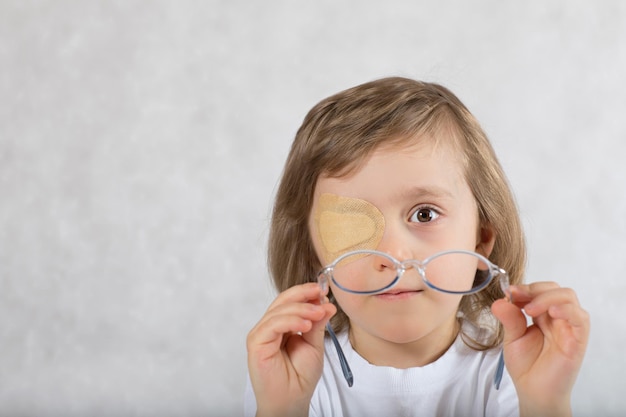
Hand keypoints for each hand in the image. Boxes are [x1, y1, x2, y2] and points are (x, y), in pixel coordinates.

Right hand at [246, 283, 335, 416]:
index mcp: (282, 325)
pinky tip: (306, 325)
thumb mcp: (314, 344)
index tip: (324, 290)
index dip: (306, 293)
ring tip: (319, 313)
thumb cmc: (300, 376)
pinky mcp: (256, 343)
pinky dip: (290, 321)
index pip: (291, 301)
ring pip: (279, 310)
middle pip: (283, 301)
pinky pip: (272, 324)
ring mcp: (261, 334)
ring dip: (301, 309)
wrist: (292, 400)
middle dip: (304, 295)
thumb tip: (327, 304)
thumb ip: (317, 324)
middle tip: (322, 295)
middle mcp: (270, 327)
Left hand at [492, 282, 589, 416]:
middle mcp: (557, 319)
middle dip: (535, 288)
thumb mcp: (512, 338)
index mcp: (542, 316)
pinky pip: (580, 318)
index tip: (509, 292)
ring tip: (530, 309)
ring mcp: (568, 328)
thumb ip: (509, 319)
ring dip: (548, 297)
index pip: (540, 291)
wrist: (534, 391)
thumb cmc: (526, 366)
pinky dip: (567, 310)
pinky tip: (551, 313)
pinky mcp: (577, 340)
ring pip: (568, 298)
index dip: (526, 287)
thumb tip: (499, 300)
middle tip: (518, 297)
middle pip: (555, 289)